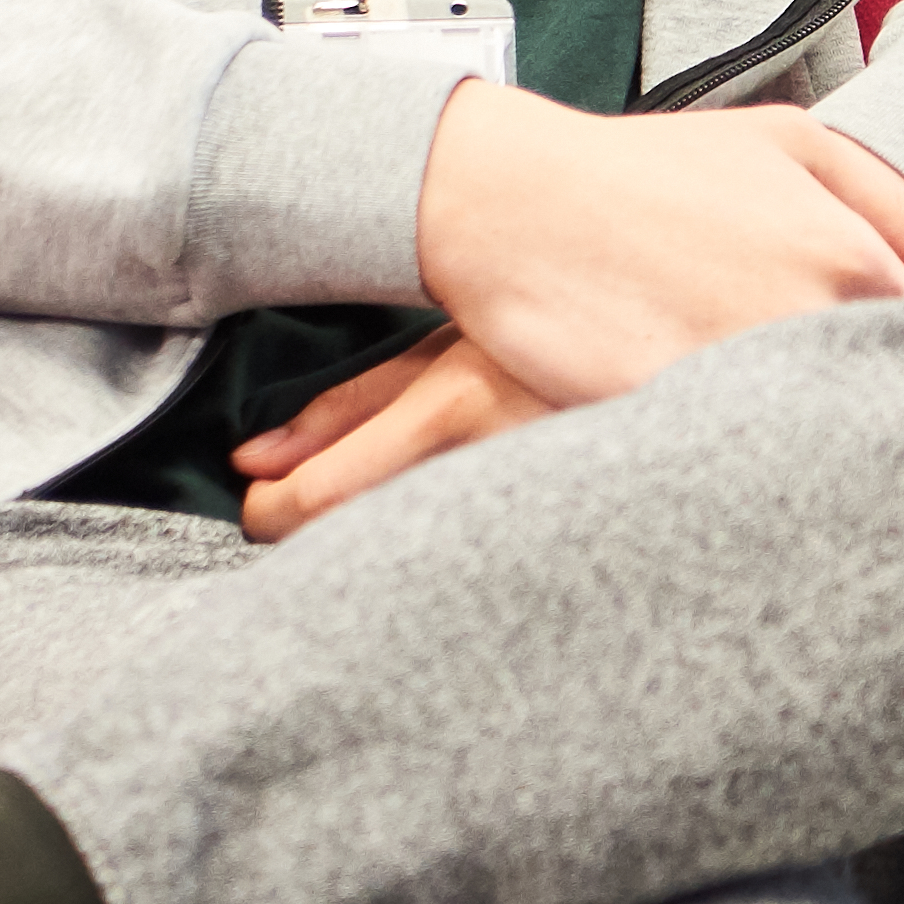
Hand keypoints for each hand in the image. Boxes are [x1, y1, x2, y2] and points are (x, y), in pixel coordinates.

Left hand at [234, 332, 573, 537]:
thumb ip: (344, 410)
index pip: (323, 496)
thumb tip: (252, 459)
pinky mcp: (543, 542)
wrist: (651, 354)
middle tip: (297, 507)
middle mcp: (488, 466)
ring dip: (363, 544)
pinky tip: (422, 529)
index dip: (267, 512)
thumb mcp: (437, 351)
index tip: (255, 503)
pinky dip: (416, 554)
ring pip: (401, 561)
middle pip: (357, 544)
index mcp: (453, 406)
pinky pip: (453, 565)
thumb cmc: (535, 338)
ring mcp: (524, 510)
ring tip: (368, 505)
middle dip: (310, 535)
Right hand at [408, 85, 903, 410]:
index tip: (896, 363)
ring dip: (804, 434)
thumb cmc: (648, 170)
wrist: (512, 199)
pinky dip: (728, 454)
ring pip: (812, 434)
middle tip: (845, 408)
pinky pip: (725, 455)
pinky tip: (709, 438)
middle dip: (866, 401)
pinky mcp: (668, 413)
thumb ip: (891, 199)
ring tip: (774, 423)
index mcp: (850, 257)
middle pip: (880, 396)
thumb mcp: (787, 140)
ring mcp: (737, 369)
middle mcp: (808, 317)